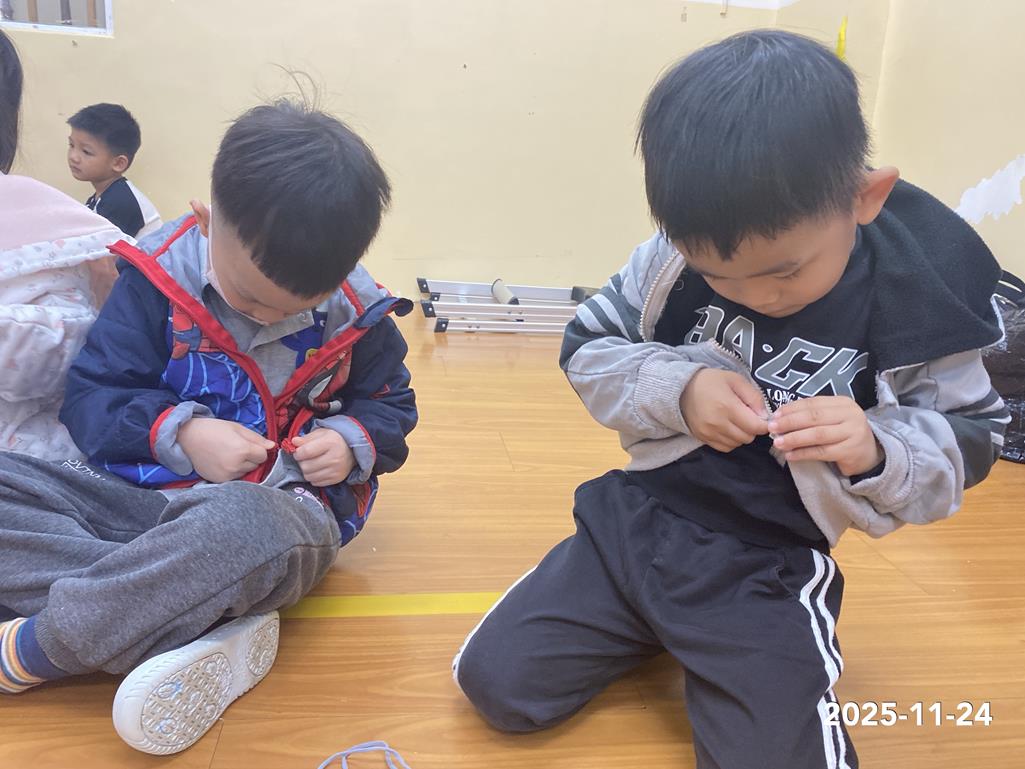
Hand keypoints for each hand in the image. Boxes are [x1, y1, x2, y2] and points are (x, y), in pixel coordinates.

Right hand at [178, 418, 274, 482]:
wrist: (187, 438)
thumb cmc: (213, 429)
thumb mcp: (237, 428)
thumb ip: (256, 438)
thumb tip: (272, 446)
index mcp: (242, 450)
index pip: (263, 456)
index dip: (258, 449)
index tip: (248, 444)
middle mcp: (236, 465)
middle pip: (255, 465)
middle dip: (251, 457)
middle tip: (236, 448)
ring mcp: (227, 475)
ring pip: (246, 472)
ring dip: (242, 465)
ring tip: (228, 455)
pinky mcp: (219, 481)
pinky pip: (235, 478)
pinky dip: (233, 472)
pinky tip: (222, 462)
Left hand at [291, 429, 356, 486]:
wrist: (352, 450)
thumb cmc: (334, 440)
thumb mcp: (321, 434)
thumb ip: (306, 438)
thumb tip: (294, 442)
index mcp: (330, 443)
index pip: (306, 452)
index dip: (297, 453)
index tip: (298, 452)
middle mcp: (335, 458)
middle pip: (306, 466)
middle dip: (301, 462)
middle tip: (305, 458)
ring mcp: (336, 470)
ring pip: (309, 476)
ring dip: (306, 471)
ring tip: (311, 464)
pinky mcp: (336, 479)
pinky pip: (316, 482)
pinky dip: (313, 477)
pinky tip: (317, 470)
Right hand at [680, 369, 769, 451]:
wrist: (681, 389)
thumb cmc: (710, 381)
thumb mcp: (735, 380)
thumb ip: (753, 396)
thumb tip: (765, 416)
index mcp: (728, 406)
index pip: (756, 426)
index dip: (763, 423)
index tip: (761, 416)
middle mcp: (718, 423)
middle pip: (748, 437)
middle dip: (752, 428)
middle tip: (747, 416)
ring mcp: (709, 433)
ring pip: (738, 444)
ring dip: (741, 435)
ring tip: (736, 421)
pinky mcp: (703, 439)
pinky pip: (725, 447)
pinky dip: (731, 440)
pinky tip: (727, 429)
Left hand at [768, 396, 882, 476]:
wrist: (869, 454)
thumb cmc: (843, 434)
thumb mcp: (832, 419)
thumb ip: (812, 415)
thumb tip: (780, 417)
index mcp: (843, 403)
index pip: (813, 403)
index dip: (792, 409)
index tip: (774, 415)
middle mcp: (850, 415)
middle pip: (814, 417)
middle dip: (790, 422)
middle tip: (772, 428)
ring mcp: (853, 433)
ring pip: (817, 435)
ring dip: (794, 439)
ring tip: (778, 442)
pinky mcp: (851, 451)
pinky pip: (822, 452)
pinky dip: (804, 453)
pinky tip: (791, 455)